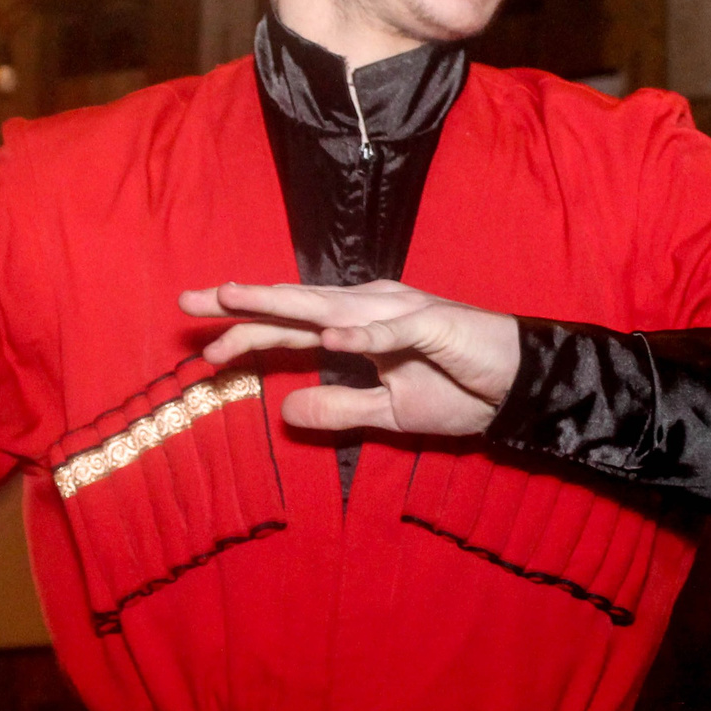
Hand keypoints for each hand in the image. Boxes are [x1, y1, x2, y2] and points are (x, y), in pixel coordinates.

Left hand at [180, 280, 521, 436]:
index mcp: (356, 330)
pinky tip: (327, 340)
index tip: (205, 353)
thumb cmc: (459, 390)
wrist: (519, 385)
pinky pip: (390, 330)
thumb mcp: (389, 413)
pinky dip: (360, 334)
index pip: (290, 330)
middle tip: (191, 301)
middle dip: (242, 302)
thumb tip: (284, 410)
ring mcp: (399, 312)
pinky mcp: (432, 323)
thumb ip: (339, 408)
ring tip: (237, 298)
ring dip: (282, 303)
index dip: (247, 335)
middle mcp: (368, 310)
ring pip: (328, 306)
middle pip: (294, 307)